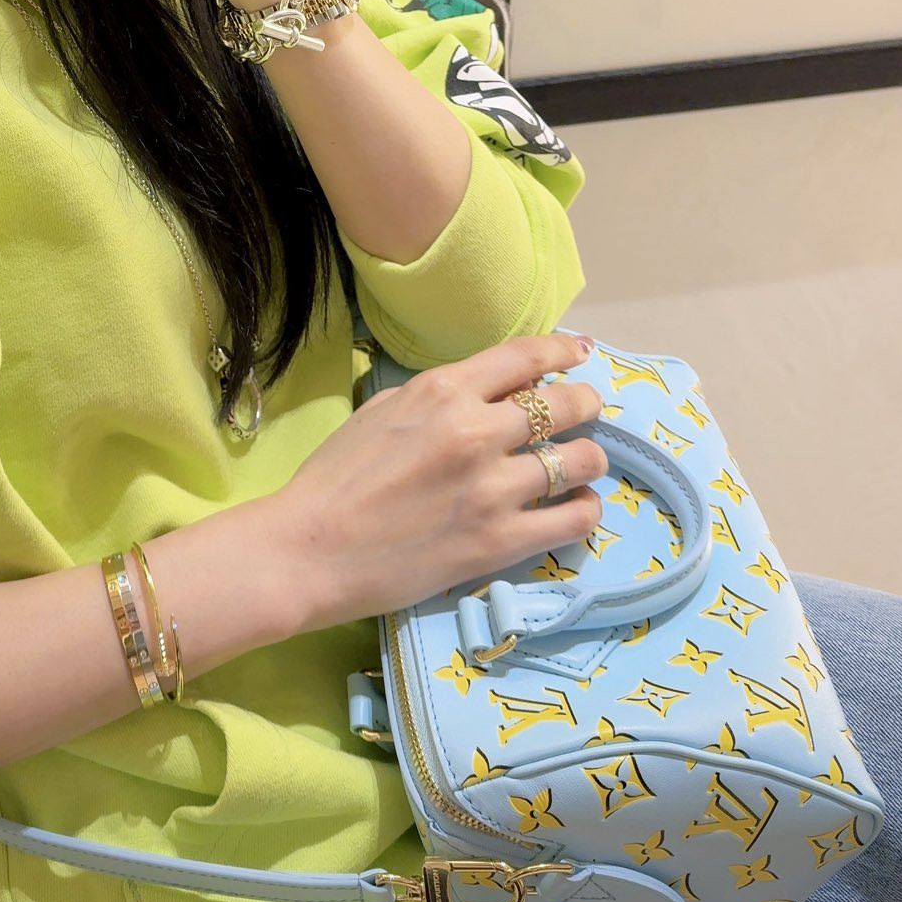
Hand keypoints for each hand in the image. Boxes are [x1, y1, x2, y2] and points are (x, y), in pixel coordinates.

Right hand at [248, 333, 607, 636]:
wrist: (310, 549)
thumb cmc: (336, 476)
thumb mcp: (384, 410)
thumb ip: (441, 397)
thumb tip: (492, 392)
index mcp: (443, 391)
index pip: (525, 357)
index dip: (563, 352)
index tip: (581, 353)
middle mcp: (476, 431)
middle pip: (566, 405)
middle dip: (587, 401)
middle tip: (590, 408)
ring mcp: (492, 489)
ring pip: (579, 461)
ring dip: (590, 457)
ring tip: (586, 462)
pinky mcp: (500, 542)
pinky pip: (572, 520)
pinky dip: (585, 510)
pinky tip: (581, 507)